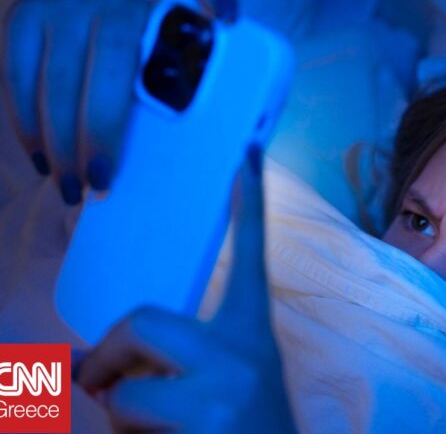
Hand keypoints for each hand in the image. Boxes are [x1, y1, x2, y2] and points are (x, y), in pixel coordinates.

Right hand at [1, 0, 237, 204]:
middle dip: (101, 137)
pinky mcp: (26, 17)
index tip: (230, 17)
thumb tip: (229, 156)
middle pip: (108, 77)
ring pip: (57, 86)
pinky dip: (29, 127)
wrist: (80, 10)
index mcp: (164, 16)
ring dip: (61, 145)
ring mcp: (67, 7)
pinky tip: (43, 159)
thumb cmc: (139, 62)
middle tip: (100, 186)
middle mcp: (116, 3)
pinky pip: (19, 80)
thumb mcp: (172, 69)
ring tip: (70, 188)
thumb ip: (194, 96)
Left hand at [75, 148, 293, 432]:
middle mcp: (243, 350)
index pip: (253, 255)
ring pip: (125, 390)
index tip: (249, 154)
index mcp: (253, 332)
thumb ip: (174, 361)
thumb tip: (77, 365)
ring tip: (160, 432)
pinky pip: (128, 423)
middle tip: (90, 382)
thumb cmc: (247, 429)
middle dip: (104, 358)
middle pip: (141, 322)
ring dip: (122, 416)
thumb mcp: (225, 384)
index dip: (249, 205)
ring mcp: (224, 388)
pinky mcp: (204, 421)